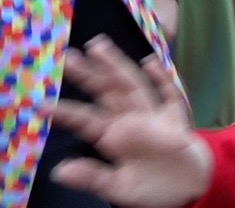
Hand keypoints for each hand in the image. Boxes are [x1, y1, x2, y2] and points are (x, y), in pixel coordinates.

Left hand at [49, 37, 211, 206]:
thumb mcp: (119, 188)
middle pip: (106, 92)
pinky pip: (169, 95)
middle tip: (66, 56)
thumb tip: (57, 171)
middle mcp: (130, 120)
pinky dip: (162, 79)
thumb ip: (93, 177)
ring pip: (132, 86)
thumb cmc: (153, 186)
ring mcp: (153, 116)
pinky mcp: (176, 118)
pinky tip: (150, 62)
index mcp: (113, 137)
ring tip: (97, 46)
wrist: (192, 188)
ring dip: (116, 66)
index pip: (86, 121)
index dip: (67, 112)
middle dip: (88, 74)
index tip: (42, 105)